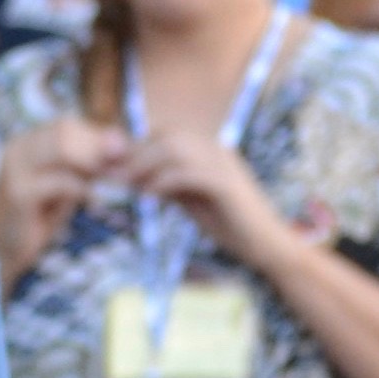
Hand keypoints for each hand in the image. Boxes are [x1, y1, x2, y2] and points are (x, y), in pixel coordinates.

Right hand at [0, 114, 126, 277]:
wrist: (11, 249)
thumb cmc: (42, 214)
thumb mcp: (69, 181)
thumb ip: (89, 161)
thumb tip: (121, 141)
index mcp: (26, 142)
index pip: (66, 126)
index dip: (97, 137)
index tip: (123, 153)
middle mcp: (17, 148)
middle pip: (64, 131)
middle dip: (96, 147)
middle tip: (120, 165)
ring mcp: (15, 168)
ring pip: (62, 148)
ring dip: (92, 163)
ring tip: (108, 179)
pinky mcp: (19, 192)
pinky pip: (62, 181)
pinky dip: (83, 189)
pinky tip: (93, 202)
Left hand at [119, 123, 298, 275]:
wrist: (264, 244)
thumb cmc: (228, 223)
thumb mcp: (190, 199)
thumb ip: (168, 185)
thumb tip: (137, 178)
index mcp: (209, 150)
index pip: (166, 133)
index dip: (136, 147)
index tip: (113, 168)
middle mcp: (216, 149)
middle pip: (167, 135)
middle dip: (135, 154)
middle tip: (114, 176)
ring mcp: (223, 164)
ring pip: (175, 148)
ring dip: (145, 165)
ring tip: (129, 186)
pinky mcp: (226, 185)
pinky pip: (188, 173)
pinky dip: (164, 181)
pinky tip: (150, 195)